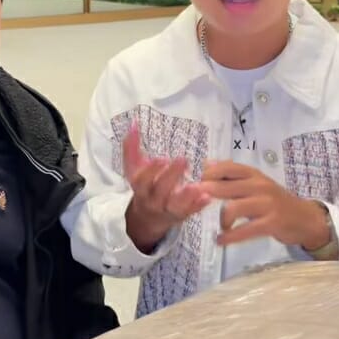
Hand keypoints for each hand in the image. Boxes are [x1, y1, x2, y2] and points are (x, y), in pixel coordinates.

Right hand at [123, 124, 210, 253]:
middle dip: (171, 176)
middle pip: (160, 190)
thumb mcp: (134, 168)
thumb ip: (132, 146)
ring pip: (175, 206)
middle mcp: (152, 200)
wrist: (147, 217)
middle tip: (183, 160)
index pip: (142, 180)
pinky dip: (197, 206)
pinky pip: (190, 212)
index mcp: (140, 187)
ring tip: (196, 186)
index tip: (162, 158)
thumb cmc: (143, 185)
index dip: (151, 170)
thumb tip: (133, 122)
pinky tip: (207, 197)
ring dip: (186, 197)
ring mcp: (167, 209)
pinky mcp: (181, 215)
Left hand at [199, 161, 331, 251]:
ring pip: (233, 208)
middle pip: (226, 187)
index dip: (209, 174)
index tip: (197, 182)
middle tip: (195, 202)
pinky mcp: (271, 223)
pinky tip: (220, 240)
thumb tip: (206, 163)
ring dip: (222, 219)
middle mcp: (259, 185)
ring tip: (222, 227)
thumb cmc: (275, 200)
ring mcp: (266, 204)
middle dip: (207, 193)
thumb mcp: (256, 183)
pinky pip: (245, 230)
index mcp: (254, 174)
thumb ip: (232, 175)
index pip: (227, 167)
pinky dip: (230, 237)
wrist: (304, 218)